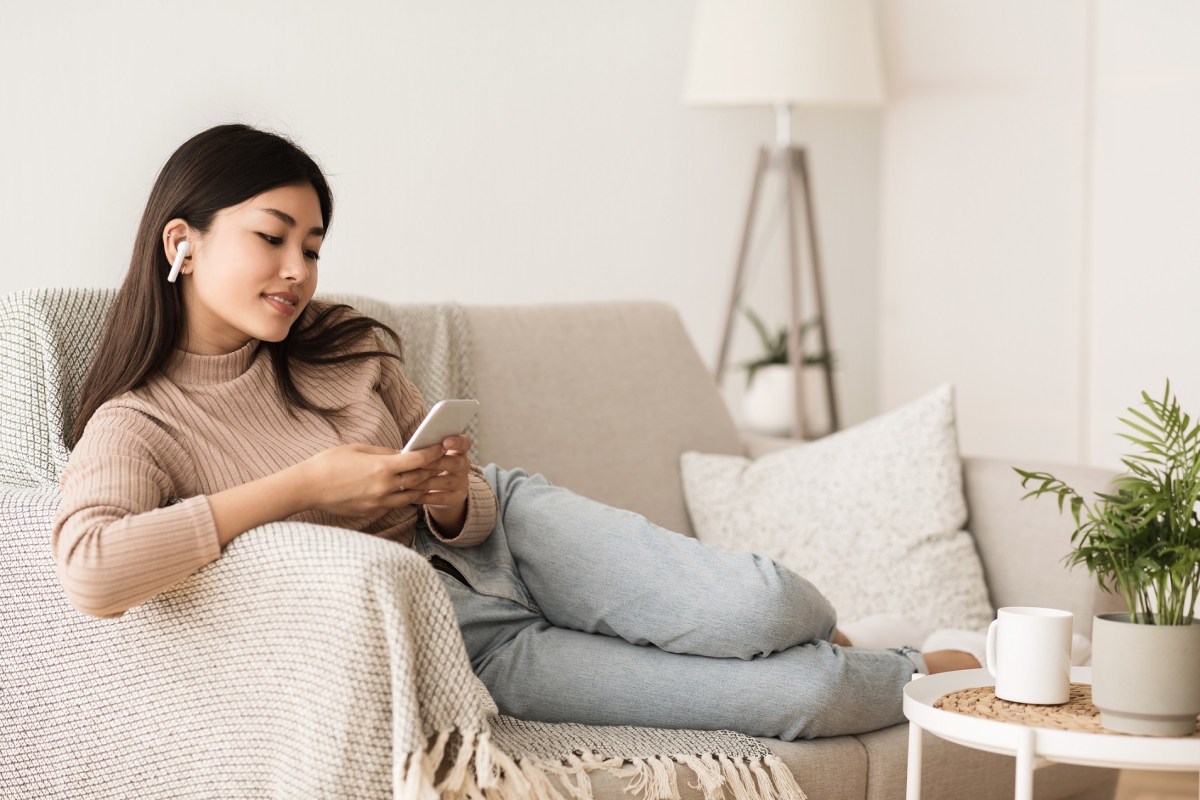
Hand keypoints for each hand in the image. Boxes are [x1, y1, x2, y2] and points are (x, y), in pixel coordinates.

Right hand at [298, 443, 444, 520]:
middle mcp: (385, 487)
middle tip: (448, 463)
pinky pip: (397, 504)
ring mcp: (380, 502)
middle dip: (436, 470)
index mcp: (382, 467)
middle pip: (420, 479)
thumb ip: (384, 452)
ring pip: (413, 495)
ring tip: (437, 479)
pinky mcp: (374, 512)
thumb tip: (403, 453)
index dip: (434, 453)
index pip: (418, 460)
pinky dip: (408, 497)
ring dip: (426, 487)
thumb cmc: (329, 463)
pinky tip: (415, 492)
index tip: (443, 447)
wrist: (308, 488)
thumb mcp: (359, 450)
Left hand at [414, 434, 472, 534]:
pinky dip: (425, 496)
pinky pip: (440, 498)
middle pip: (455, 463)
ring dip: (427, 481)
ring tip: (410, 481)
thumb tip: (410, 450)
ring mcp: (462, 483)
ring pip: (446, 481)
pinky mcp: (456, 498)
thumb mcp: (433, 456)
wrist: (443, 490)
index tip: (445, 442)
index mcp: (458, 451)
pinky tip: (411, 495)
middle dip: (437, 463)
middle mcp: (463, 466)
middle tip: (420, 464)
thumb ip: (427, 450)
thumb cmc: (432, 466)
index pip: (464, 443)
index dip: (457, 442)